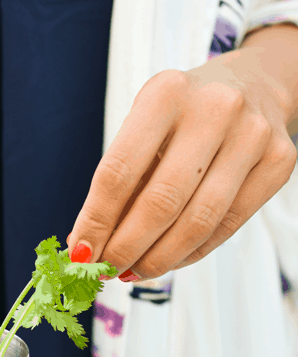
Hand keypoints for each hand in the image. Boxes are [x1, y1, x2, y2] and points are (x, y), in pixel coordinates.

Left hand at [67, 33, 297, 278]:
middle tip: (107, 271)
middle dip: (127, 248)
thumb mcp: (145, 128)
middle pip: (160, 203)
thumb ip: (120, 183)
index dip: (97, 222)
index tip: (80, 255)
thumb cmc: (183, 115)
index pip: (119, 172)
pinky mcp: (278, 161)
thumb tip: (87, 246)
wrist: (254, 84)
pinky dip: (191, 253)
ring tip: (134, 272)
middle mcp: (214, 109)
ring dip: (158, 259)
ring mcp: (252, 135)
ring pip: (198, 222)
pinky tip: (169, 260)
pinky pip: (227, 226)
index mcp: (165, 93)